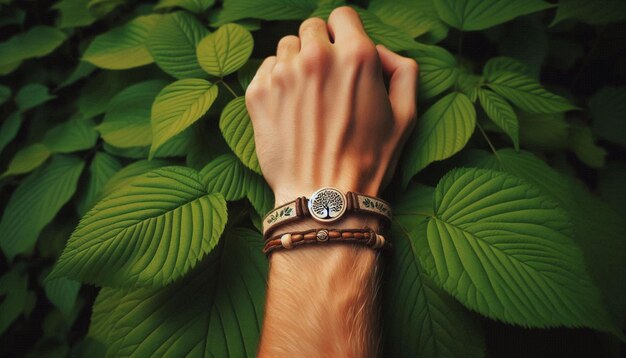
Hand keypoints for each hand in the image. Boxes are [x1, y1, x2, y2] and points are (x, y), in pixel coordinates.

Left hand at [245, 6, 417, 205]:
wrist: (325, 198)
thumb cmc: (369, 161)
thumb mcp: (406, 116)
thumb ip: (402, 71)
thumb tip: (382, 53)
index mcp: (356, 56)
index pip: (342, 15)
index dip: (344, 33)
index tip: (343, 52)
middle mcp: (316, 58)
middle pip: (311, 28)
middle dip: (320, 47)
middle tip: (326, 80)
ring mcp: (283, 75)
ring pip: (286, 47)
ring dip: (296, 63)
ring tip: (307, 97)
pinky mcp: (258, 94)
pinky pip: (266, 69)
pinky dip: (276, 82)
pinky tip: (289, 108)